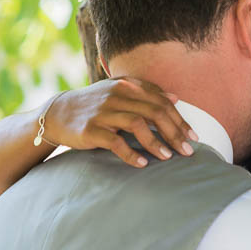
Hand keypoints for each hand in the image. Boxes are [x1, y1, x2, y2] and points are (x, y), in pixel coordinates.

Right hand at [45, 77, 197, 167]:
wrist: (57, 114)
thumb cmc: (94, 105)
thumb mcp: (118, 91)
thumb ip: (145, 92)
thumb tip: (175, 98)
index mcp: (127, 85)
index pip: (161, 101)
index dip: (180, 119)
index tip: (193, 136)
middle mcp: (116, 95)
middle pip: (154, 112)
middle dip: (175, 132)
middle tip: (188, 150)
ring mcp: (103, 112)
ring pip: (137, 124)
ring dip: (156, 142)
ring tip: (169, 157)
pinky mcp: (91, 130)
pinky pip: (115, 142)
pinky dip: (131, 153)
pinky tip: (143, 163)